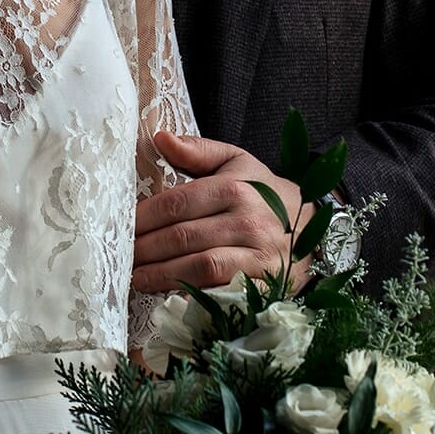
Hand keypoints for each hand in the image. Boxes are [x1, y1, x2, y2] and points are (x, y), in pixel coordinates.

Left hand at [132, 130, 313, 293]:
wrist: (313, 225)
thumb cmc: (264, 192)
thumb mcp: (236, 162)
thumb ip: (197, 151)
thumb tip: (159, 136)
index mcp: (234, 187)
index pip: (177, 204)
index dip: (144, 219)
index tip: (121, 228)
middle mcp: (247, 220)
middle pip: (183, 237)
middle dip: (145, 249)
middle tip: (121, 257)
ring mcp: (258, 255)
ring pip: (199, 266)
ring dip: (161, 275)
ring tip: (136, 278)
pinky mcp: (266, 285)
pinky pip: (223, 293)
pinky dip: (193, 297)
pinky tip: (169, 297)